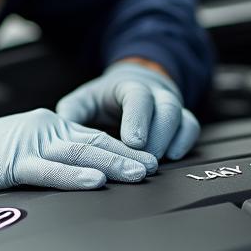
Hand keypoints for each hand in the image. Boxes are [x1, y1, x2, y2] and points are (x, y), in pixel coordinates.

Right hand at [0, 108, 157, 193]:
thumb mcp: (26, 151)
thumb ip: (54, 157)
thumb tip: (87, 172)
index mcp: (50, 126)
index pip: (94, 137)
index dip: (124, 148)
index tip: (148, 159)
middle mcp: (45, 129)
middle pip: (95, 142)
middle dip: (128, 155)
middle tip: (154, 167)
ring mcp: (30, 144)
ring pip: (79, 153)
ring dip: (112, 164)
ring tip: (137, 173)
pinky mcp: (13, 162)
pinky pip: (49, 170)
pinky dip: (74, 176)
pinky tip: (95, 181)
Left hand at [56, 61, 199, 159]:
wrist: (132, 86)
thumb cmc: (104, 99)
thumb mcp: (84, 100)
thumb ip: (73, 113)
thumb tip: (59, 131)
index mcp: (130, 86)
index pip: (139, 98)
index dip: (138, 119)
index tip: (133, 142)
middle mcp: (156, 93)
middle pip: (167, 109)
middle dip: (158, 136)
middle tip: (145, 161)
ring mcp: (172, 106)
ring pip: (182, 118)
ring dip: (170, 142)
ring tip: (155, 164)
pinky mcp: (182, 119)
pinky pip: (191, 128)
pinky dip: (185, 142)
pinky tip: (173, 158)